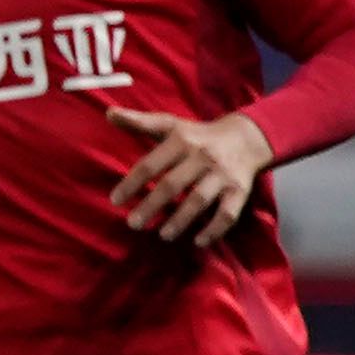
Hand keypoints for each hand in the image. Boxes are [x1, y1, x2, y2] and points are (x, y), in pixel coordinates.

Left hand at [101, 103, 272, 248]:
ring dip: (180, 220)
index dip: (131, 183)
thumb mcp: (169, 124)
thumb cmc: (197, 135)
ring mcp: (222, 175)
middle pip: (172, 185)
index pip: (150, 165)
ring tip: (162, 235)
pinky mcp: (240, 190)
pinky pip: (228, 213)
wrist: (245, 138)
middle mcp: (202, 157)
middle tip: (133, 224)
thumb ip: (138, 122)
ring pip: (199, 200)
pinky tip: (199, 241)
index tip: (115, 201)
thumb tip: (109, 113)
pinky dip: (215, 229)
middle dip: (151, 205)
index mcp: (181, 141)